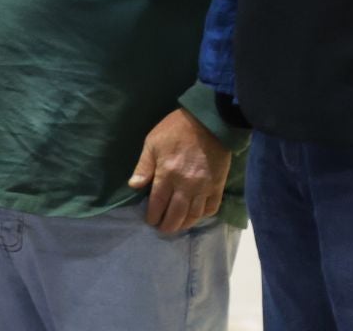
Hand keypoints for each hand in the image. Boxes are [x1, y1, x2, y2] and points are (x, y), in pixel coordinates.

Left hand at [129, 108, 229, 233]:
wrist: (208, 122)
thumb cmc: (175, 130)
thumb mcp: (152, 143)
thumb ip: (144, 166)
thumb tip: (134, 186)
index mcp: (167, 174)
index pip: (158, 202)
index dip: (153, 214)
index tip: (150, 220)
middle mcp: (186, 185)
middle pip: (176, 213)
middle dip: (168, 224)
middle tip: (162, 229)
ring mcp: (204, 187)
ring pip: (194, 214)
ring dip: (185, 224)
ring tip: (177, 227)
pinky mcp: (217, 186)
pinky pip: (211, 207)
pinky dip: (203, 215)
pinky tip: (196, 216)